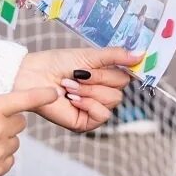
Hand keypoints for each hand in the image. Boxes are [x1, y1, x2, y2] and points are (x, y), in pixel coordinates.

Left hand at [12, 47, 138, 133]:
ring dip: (90, 90)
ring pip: (112, 100)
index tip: (129, 62)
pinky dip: (89, 104)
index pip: (127, 75)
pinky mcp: (85, 122)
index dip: (127, 69)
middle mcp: (101, 92)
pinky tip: (73, 99)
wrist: (34, 76)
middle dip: (99, 78)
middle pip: (120, 88)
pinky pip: (102, 115)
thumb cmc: (57, 63)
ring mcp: (94, 108)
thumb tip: (141, 54)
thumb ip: (116, 56)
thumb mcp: (89, 56)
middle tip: (79, 74)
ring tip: (70, 86)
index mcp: (104, 76)